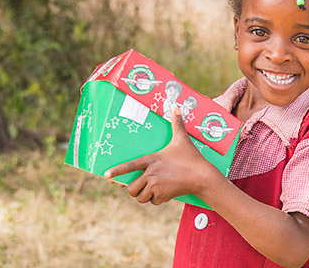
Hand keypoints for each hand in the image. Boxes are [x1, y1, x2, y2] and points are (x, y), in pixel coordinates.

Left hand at [104, 108, 219, 204]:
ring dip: (143, 196)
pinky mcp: (163, 196)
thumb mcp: (182, 140)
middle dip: (133, 189)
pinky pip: (153, 202)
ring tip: (150, 191)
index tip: (106, 176)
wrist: (202, 176)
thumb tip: (177, 107)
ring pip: (140, 197)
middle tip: (138, 187)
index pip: (130, 165)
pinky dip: (156, 200)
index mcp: (152, 159)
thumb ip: (177, 124)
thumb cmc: (191, 157)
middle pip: (131, 188)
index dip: (117, 171)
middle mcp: (151, 173)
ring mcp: (156, 186)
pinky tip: (163, 194)